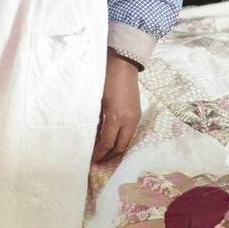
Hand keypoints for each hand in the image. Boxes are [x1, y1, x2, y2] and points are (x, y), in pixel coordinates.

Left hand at [92, 50, 141, 164]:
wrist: (123, 66)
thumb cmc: (105, 81)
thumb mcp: (97, 102)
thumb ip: (96, 120)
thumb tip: (93, 136)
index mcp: (115, 117)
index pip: (107, 143)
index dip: (99, 153)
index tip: (91, 160)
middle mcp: (128, 121)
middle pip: (120, 146)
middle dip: (109, 156)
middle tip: (98, 161)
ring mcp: (135, 118)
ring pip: (127, 141)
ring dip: (116, 150)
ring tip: (105, 155)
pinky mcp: (137, 114)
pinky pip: (130, 134)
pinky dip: (122, 140)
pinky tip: (113, 142)